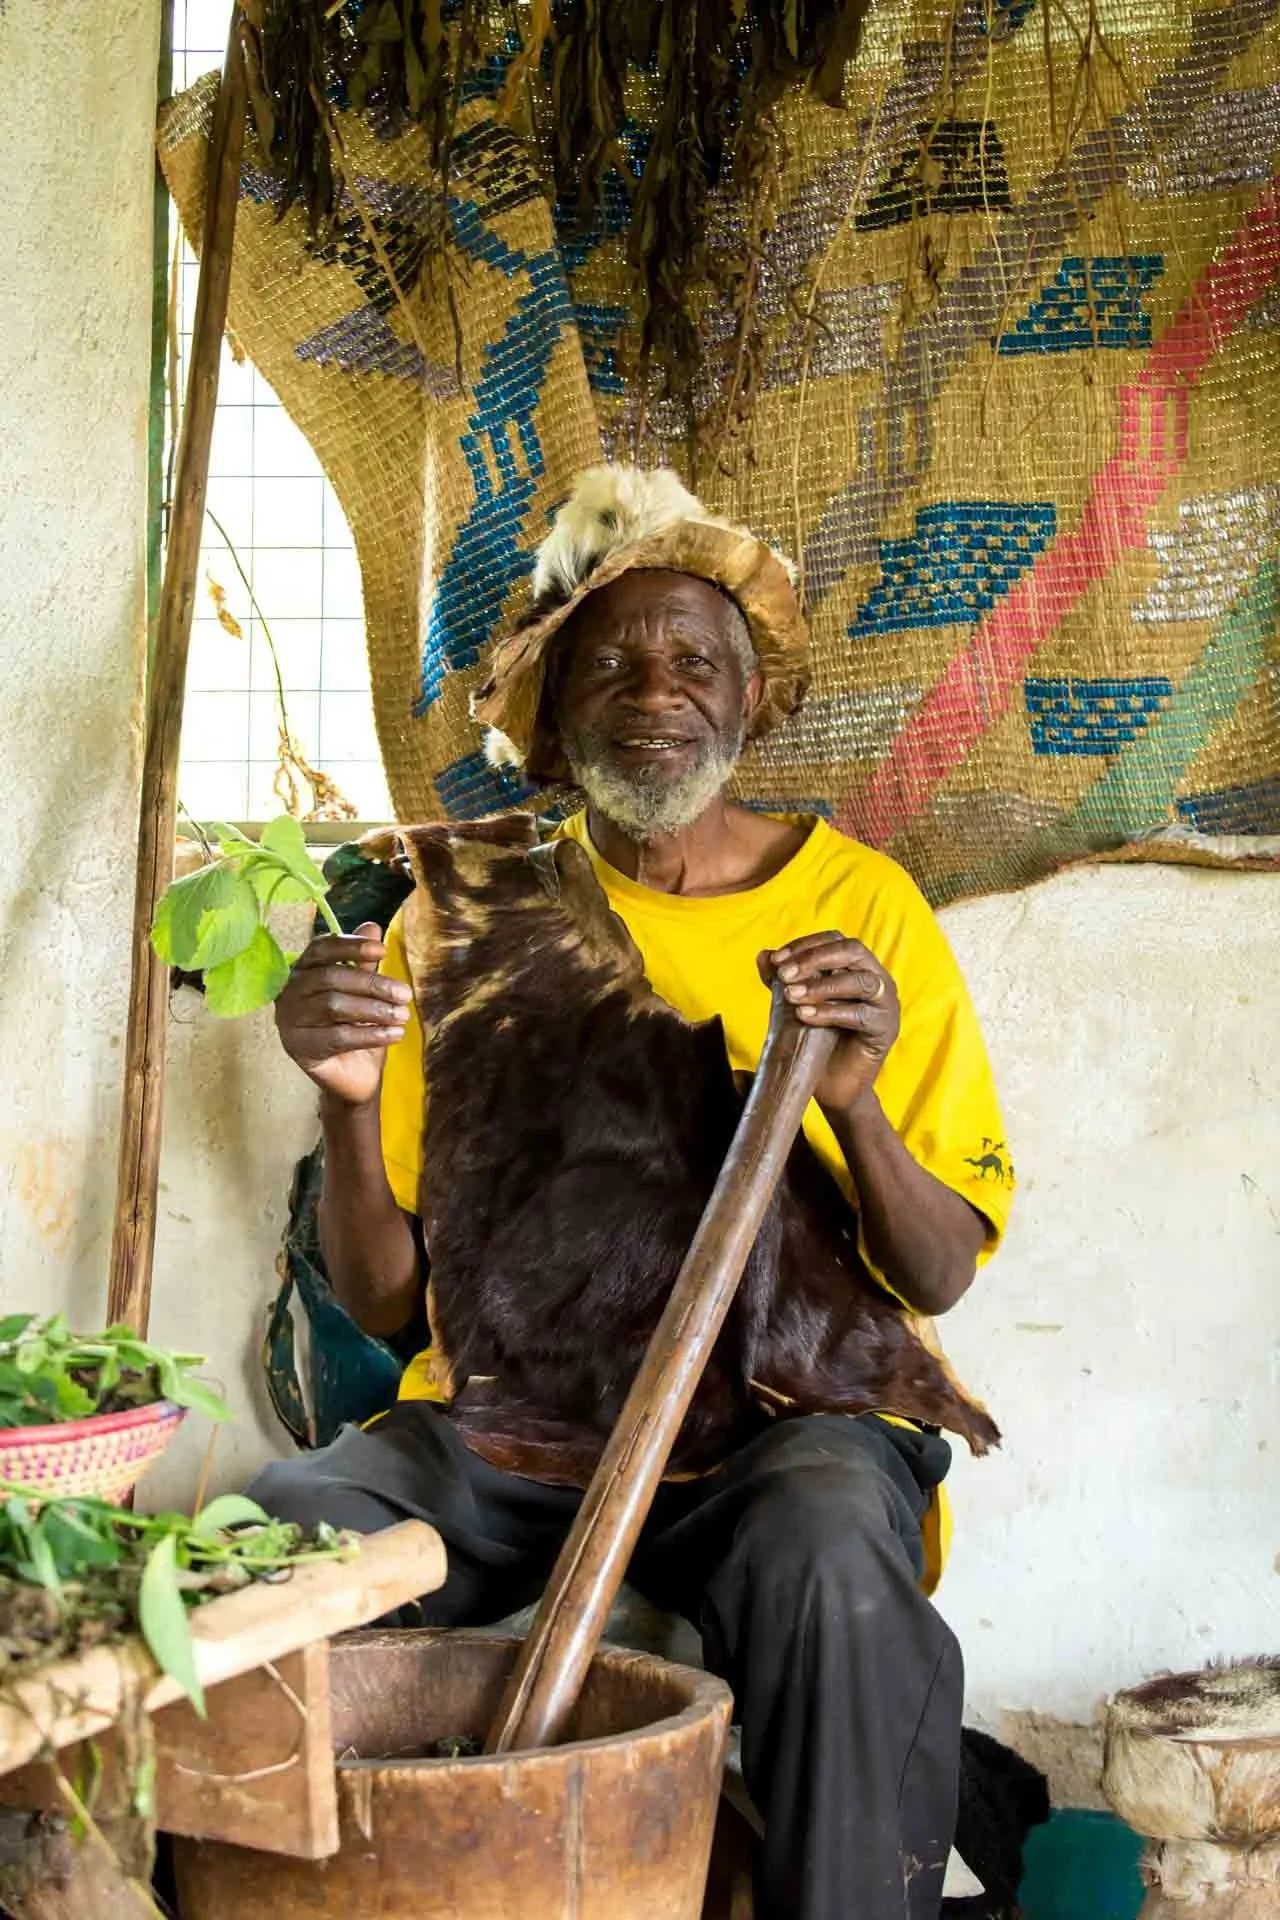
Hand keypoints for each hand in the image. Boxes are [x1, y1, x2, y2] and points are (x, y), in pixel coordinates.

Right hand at [274, 921, 411, 1107]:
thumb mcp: (364, 993)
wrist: (353, 1076)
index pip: (321, 949)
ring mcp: (289, 1021)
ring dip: (374, 1009)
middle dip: (372, 984)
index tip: (382, 950)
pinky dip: (370, 1033)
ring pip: (334, 1007)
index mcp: (302, 971)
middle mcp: (289, 992)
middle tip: (405, 994)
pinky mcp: (299, 1048)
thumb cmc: (357, 1027)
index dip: (351, 946)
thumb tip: (372, 925)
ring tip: (402, 1015)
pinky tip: (394, 1034)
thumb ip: (363, 962)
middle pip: (331, 978)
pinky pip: (338, 1036)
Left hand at [758, 931, 900, 1113]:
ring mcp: (886, 1004)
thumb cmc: (814, 1041)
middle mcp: (877, 978)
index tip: (776, 960)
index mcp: (857, 966)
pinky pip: (861, 1015)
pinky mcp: (886, 1030)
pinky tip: (804, 1016)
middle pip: (852, 951)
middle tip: (784, 974)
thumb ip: (782, 980)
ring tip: (791, 996)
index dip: (805, 945)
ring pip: (861, 981)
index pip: (835, 940)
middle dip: (815, 959)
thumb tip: (763, 954)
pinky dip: (830, 1012)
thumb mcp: (794, 1005)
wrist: (832, 1087)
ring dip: (822, 986)